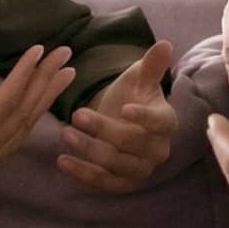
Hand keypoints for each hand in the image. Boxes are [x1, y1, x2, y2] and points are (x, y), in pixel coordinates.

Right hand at [0, 44, 75, 217]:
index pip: (5, 104)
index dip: (23, 76)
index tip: (38, 50)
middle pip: (24, 113)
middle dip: (45, 81)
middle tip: (65, 53)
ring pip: (25, 125)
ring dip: (45, 97)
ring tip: (64, 74)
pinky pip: (18, 135)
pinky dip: (33, 114)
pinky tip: (39, 104)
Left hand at [59, 39, 177, 193]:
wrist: (122, 122)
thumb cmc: (132, 97)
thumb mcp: (139, 78)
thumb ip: (151, 65)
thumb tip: (164, 44)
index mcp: (166, 122)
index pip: (160, 122)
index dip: (144, 118)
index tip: (124, 108)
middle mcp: (158, 150)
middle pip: (132, 143)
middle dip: (103, 130)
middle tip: (76, 114)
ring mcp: (141, 169)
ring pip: (116, 165)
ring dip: (90, 151)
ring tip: (65, 133)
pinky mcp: (123, 184)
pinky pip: (105, 183)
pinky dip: (83, 174)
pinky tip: (62, 161)